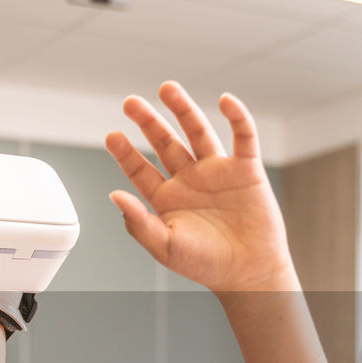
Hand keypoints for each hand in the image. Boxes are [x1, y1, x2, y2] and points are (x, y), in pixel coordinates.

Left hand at [105, 81, 293, 292]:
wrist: (250, 274)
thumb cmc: (206, 265)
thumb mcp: (166, 247)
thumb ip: (139, 223)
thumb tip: (115, 196)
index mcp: (166, 198)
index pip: (140, 169)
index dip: (125, 153)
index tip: (111, 136)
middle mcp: (189, 180)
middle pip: (164, 142)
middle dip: (147, 121)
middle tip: (129, 102)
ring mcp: (217, 171)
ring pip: (197, 132)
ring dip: (183, 109)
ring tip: (167, 89)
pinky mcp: (246, 169)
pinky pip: (243, 137)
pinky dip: (236, 117)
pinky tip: (225, 101)